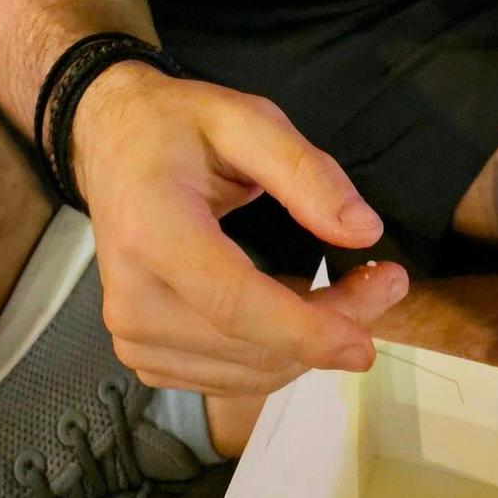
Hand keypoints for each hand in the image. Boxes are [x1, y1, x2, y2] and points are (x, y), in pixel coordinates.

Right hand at [76, 64, 408, 396]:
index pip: (234, 304)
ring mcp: (131, 334)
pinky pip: (226, 378)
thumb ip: (305, 171)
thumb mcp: (245, 119)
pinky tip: (296, 310)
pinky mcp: (142, 354)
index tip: (368, 343)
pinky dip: (275, 355)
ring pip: (244, 374)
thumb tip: (364, 231)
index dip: (306, 331)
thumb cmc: (180, 127)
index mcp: (153, 231)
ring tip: (351, 290)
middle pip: (248, 345)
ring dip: (308, 346)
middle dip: (330, 327)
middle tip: (385, 281)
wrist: (112, 145)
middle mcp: (131, 296)